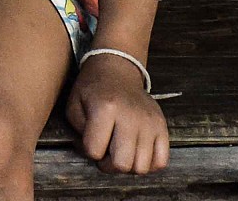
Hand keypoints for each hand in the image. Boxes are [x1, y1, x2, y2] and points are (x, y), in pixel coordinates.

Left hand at [65, 53, 168, 173]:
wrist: (118, 70)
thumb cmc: (93, 90)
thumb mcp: (74, 105)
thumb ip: (78, 132)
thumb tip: (92, 155)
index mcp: (105, 108)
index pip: (94, 151)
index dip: (88, 151)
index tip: (88, 140)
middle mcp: (131, 117)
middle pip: (122, 164)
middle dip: (109, 165)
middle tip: (105, 153)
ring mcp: (150, 123)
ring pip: (142, 167)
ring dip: (128, 166)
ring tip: (120, 152)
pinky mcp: (162, 127)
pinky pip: (161, 162)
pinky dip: (148, 164)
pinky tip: (136, 153)